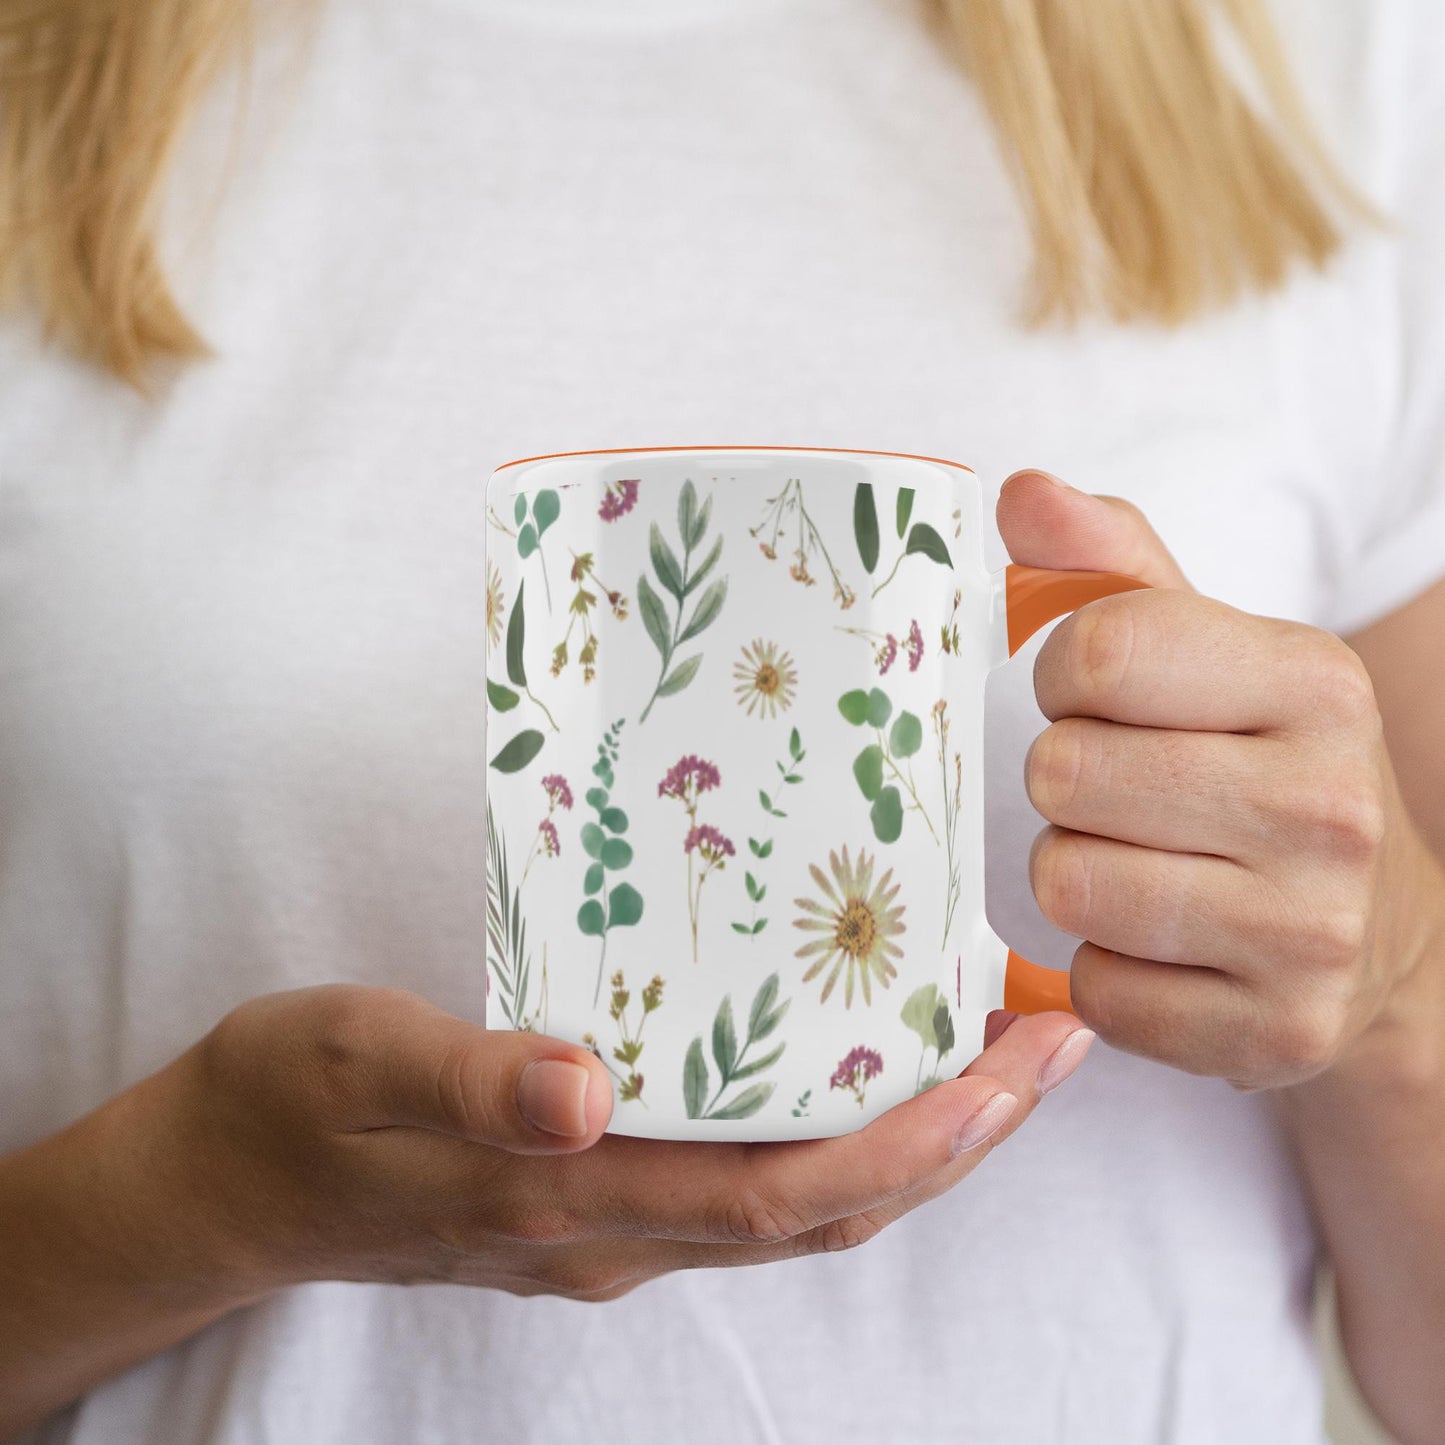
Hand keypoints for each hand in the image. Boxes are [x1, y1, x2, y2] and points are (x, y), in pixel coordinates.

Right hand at [154, 986, 1091, 1301]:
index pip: (784, 1196)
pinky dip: (832, 1134)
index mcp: (570, 1198)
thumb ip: (468, 1078)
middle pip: (825, 1210)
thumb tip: (587, 1094)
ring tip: (989, 1048)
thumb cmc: (286, 1107)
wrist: (223, 1183)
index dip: (913, 1148)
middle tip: (1052, 1044)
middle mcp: (616, 1232)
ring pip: (798, 1205)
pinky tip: (853, 1065)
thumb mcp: (354, 1060)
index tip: (1015, 1072)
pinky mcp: (594, 1198)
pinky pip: (748, 1181)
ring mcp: (610, 1228)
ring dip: (910, 1140)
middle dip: (957, 1140)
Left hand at [998, 469, 1436, 1088]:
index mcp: (1314, 682)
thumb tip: (1020, 492)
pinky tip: (1153, 946)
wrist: (1377, 933)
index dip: (1060, 679)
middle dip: (1062, 784)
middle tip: (1112, 794)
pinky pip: (1094, 990)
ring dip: (1071, 875)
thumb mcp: (1208, 648)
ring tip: (1128, 862)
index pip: (1098, 652)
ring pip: (1067, 886)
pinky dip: (1100, 969)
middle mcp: (1328, 807)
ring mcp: (1309, 932)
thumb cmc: (1261, 766)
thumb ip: (1109, 565)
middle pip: (1065, 775)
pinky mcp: (1274, 1031)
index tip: (1089, 700)